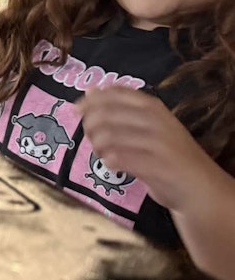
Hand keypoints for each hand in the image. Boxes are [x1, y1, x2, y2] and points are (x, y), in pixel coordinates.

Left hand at [78, 86, 218, 211]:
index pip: (114, 93)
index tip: (78, 110)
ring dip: (97, 147)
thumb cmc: (169, 155)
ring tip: (102, 155)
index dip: (90, 100)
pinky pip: (119, 159)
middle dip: (89, 127)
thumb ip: (122, 109)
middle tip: (92, 139)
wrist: (201, 187)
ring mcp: (158, 143)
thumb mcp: (151, 125)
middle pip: (104, 115)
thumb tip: (89, 92)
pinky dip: (109, 162)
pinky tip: (113, 166)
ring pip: (107, 137)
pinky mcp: (157, 166)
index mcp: (153, 106)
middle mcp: (156, 120)